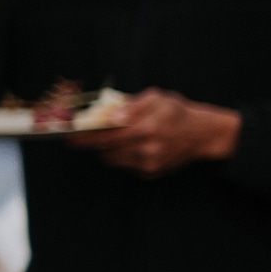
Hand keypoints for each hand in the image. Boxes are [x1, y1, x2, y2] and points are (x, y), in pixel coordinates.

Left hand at [68, 89, 240, 176]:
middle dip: (90, 144)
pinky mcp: (151, 173)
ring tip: (104, 137)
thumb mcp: (158, 98)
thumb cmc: (177, 111)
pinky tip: (126, 144)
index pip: (107, 137)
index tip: (68, 137)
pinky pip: (125, 164)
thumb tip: (110, 117)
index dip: (85, 139)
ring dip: (104, 149)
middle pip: (106, 151)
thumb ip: (132, 105)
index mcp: (148, 128)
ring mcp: (150, 164)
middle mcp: (148, 150)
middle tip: (77, 137)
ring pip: (112, 159)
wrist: (202, 134)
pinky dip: (120, 155)